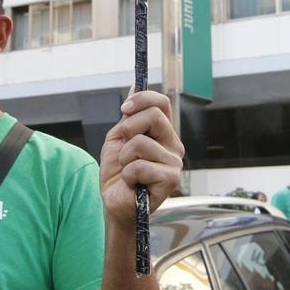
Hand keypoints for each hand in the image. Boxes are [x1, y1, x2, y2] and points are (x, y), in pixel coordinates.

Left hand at [99, 90, 184, 229]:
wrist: (115, 203)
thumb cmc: (118, 173)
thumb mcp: (118, 139)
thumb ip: (129, 116)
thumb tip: (135, 85)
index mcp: (162, 132)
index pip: (161, 102)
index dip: (141, 99)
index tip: (123, 110)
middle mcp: (173, 144)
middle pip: (154, 115)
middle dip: (128, 130)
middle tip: (124, 149)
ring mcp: (174, 162)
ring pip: (141, 143)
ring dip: (124, 158)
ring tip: (128, 171)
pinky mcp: (171, 179)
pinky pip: (140, 165)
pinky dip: (128, 175)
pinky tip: (133, 184)